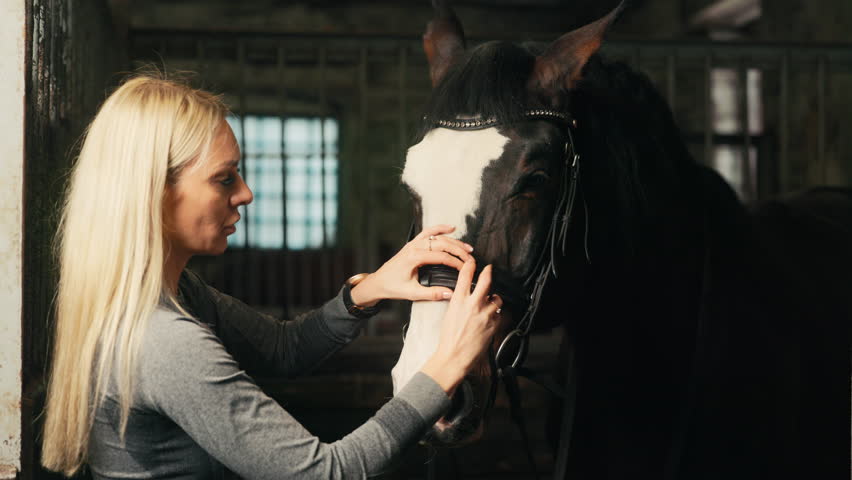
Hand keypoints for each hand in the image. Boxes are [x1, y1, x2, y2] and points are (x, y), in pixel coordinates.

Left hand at [349, 224, 473, 305]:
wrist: (378, 282)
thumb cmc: (392, 287)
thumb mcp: (412, 293)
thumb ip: (432, 294)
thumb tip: (450, 294)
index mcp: (414, 258)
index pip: (441, 257)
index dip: (456, 262)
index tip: (466, 268)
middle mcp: (414, 247)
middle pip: (442, 244)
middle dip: (459, 250)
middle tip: (471, 258)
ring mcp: (413, 244)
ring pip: (437, 237)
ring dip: (453, 240)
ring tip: (467, 248)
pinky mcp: (413, 244)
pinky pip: (428, 232)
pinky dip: (440, 229)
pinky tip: (451, 228)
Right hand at [420, 261, 502, 394]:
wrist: (454, 357)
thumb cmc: (448, 339)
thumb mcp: (449, 315)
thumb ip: (459, 304)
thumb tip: (466, 298)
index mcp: (458, 301)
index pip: (465, 276)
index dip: (470, 266)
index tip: (473, 262)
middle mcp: (473, 305)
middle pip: (486, 281)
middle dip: (489, 272)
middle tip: (490, 269)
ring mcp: (485, 315)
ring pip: (497, 299)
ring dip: (495, 300)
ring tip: (491, 303)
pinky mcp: (493, 325)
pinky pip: (499, 316)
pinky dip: (495, 316)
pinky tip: (490, 320)